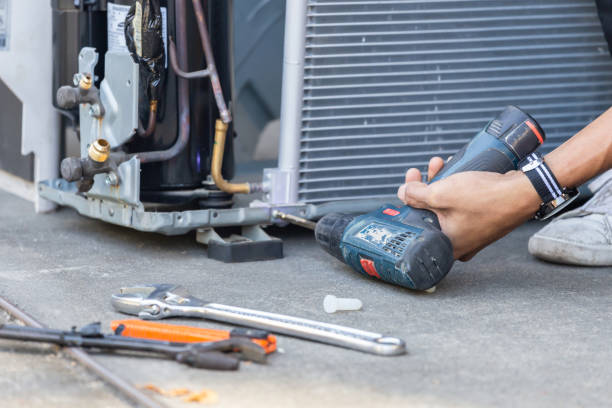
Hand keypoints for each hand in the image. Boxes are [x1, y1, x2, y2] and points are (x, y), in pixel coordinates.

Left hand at [397, 158, 540, 260]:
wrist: (524, 192)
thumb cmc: (486, 199)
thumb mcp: (441, 194)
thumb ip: (416, 195)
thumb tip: (403, 192)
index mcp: (446, 245)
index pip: (417, 223)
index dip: (409, 200)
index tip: (409, 183)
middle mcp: (459, 243)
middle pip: (430, 213)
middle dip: (424, 186)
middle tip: (420, 171)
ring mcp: (472, 232)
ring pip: (446, 205)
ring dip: (439, 182)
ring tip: (438, 163)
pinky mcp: (483, 219)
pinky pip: (461, 204)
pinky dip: (455, 187)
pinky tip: (454, 170)